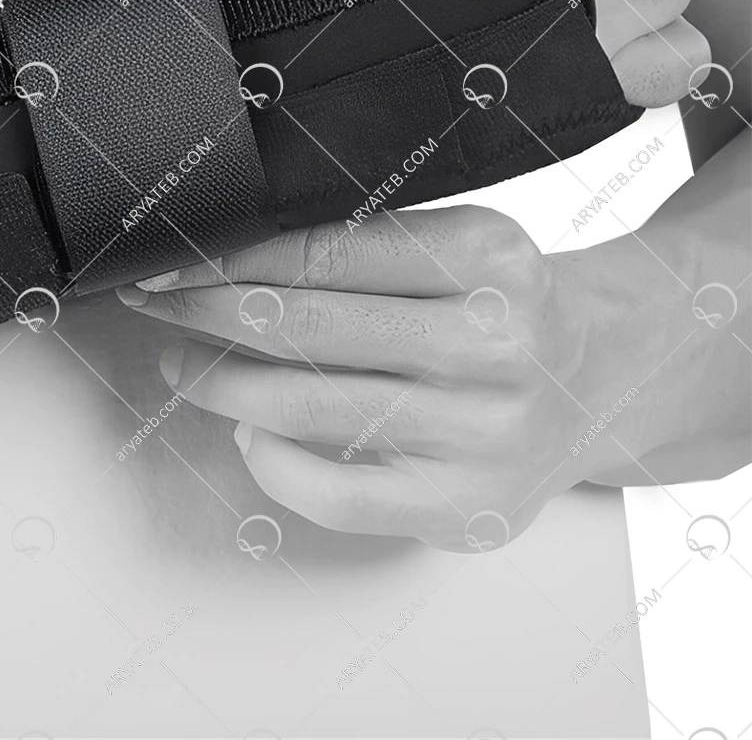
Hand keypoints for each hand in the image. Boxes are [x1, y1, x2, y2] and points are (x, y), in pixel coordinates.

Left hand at [116, 207, 684, 551]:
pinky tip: (250, 432)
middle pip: (306, 325)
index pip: (324, 253)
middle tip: (158, 304)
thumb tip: (231, 266)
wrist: (597, 379)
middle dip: (207, 310)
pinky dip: (273, 462)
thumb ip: (365, 248)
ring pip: (307, 405)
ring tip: (183, 366)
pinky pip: (335, 494)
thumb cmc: (508, 308)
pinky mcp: (463, 506)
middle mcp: (490, 344)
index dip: (230, 258)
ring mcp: (480, 434)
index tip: (175, 259)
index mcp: (485, 258)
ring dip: (220, 383)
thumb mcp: (459, 247)